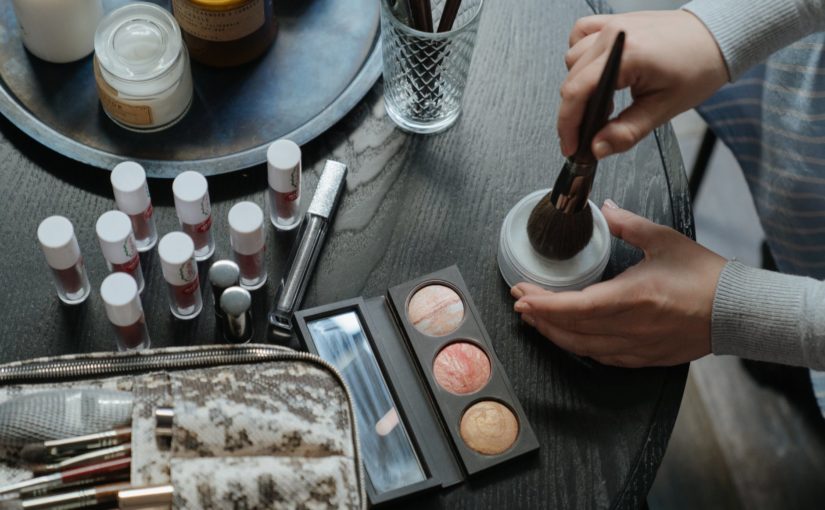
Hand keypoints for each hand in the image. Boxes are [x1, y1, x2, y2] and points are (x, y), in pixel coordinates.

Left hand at [511, 200, 725, 366]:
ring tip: (535, 319)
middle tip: (520, 301)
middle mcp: (630, 327)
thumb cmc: (705, 277)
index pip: (574, 306)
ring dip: (554, 334)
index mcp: (632, 297)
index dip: (542, 304)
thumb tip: (605, 209)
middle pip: (571, 329)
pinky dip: (580, 346)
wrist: (738, 310)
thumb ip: (627, 224)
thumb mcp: (664, 240)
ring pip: (582, 347)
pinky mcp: (644, 358)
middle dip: (539, 316)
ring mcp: (636, 346)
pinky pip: (602, 357)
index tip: (521, 294)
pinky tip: (568, 337)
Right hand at [558, 10, 727, 158]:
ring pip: (572, 59)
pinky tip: (595, 71)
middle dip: (574, 112)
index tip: (570, 145)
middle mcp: (615, 35)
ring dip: (579, 84)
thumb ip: (626, 132)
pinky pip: (579, 34)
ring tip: (602, 102)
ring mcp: (613, 25)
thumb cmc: (699, 67)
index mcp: (629, 55)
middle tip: (589, 132)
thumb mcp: (664, 108)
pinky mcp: (614, 21)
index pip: (577, 91)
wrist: (716, 39)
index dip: (567, 124)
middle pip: (571, 79)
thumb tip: (597, 148)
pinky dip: (580, 55)